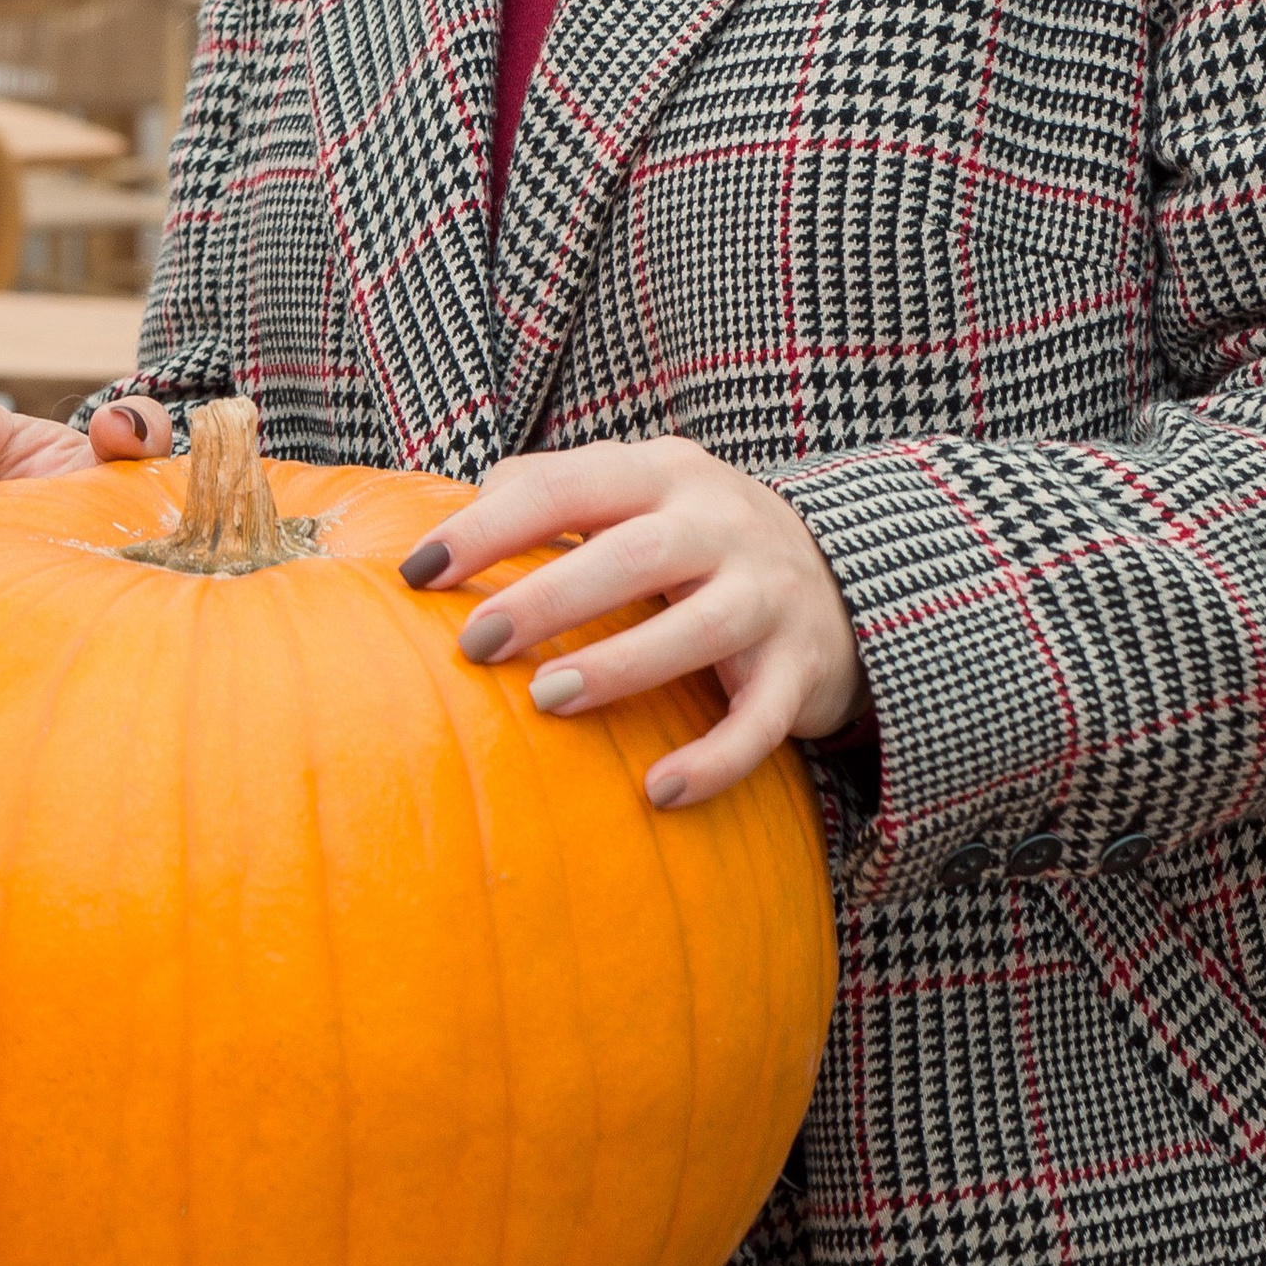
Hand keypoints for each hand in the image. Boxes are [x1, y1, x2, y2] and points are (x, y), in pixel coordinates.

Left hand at [405, 435, 866, 810]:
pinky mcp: (802, 669)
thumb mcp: (636, 490)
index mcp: (664, 473)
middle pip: (634, 553)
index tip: (419, 571)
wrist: (845, 576)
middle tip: (474, 644)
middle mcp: (722, 523)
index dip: (490, 526)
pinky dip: (714, 759)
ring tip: (546, 700)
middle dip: (548, 597)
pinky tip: (658, 792)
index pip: (568, 485)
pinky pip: (761, 721)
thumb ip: (552, 487)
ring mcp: (769, 595)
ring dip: (620, 664)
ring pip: (700, 627)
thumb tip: (454, 513)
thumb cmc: (695, 537)